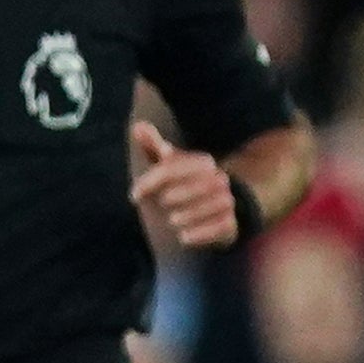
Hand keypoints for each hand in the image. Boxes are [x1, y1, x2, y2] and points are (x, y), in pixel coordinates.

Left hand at [130, 119, 245, 250]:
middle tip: (162, 204)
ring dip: (189, 214)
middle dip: (177, 195)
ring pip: (215, 205)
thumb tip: (138, 126)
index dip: (152, 180)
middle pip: (200, 184)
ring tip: (172, 220)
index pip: (176, 166)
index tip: (134, 195)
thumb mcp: (164, 167)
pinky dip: (201, 233)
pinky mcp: (229, 224)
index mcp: (202, 164)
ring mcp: (226, 202)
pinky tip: (183, 236)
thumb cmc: (177, 186)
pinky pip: (222, 226)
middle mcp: (219, 180)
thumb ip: (152, 147)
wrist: (207, 213)